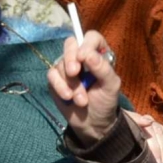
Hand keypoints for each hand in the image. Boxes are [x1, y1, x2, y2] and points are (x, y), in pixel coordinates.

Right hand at [45, 29, 121, 143]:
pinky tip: (68, 98)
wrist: (93, 124)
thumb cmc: (105, 102)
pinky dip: (59, 87)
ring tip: (81, 100)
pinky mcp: (56, 80)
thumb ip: (102, 68)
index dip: (86, 44)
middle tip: (75, 73)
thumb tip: (86, 54)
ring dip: (70, 83)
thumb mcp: (110, 86)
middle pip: (70, 44)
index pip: (91, 38)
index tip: (83, 57)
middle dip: (70, 58)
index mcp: (98, 54)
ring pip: (60, 63)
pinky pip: (51, 75)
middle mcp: (81, 57)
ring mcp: (66, 67)